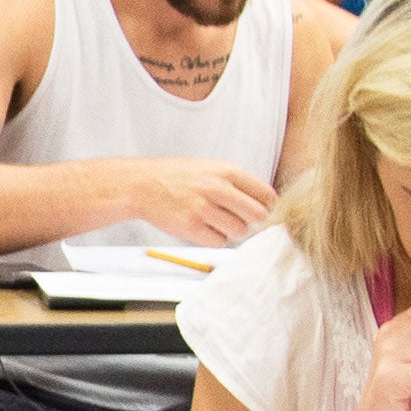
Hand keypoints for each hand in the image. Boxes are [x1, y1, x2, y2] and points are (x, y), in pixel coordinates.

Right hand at [125, 158, 277, 248]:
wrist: (142, 184)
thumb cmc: (177, 176)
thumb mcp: (210, 168)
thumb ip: (236, 182)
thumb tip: (265, 204)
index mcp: (226, 170)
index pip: (265, 194)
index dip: (268, 206)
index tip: (265, 212)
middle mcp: (217, 188)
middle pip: (257, 215)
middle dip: (253, 221)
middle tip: (241, 220)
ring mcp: (204, 208)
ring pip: (239, 231)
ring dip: (232, 231)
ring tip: (216, 221)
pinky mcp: (192, 227)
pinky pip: (219, 242)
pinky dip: (215, 239)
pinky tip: (203, 228)